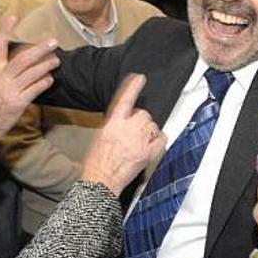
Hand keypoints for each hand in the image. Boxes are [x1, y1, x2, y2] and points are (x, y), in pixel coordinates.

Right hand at [0, 17, 59, 142]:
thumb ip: (2, 70)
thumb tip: (22, 58)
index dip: (4, 30)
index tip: (13, 16)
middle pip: (22, 58)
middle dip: (39, 49)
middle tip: (53, 42)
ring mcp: (9, 90)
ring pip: (31, 73)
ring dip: (46, 65)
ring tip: (56, 60)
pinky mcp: (17, 103)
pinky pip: (35, 89)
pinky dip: (44, 82)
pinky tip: (50, 79)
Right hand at [81, 74, 165, 195]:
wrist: (101, 180)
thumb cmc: (96, 162)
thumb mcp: (100, 136)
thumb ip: (114, 125)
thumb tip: (125, 119)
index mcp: (113, 124)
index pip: (124, 100)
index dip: (133, 87)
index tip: (140, 78)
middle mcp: (127, 129)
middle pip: (143, 114)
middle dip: (141, 120)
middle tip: (133, 132)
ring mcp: (139, 141)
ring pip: (152, 126)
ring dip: (148, 131)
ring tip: (138, 142)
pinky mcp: (147, 153)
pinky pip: (160, 139)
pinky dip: (158, 140)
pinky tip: (150, 144)